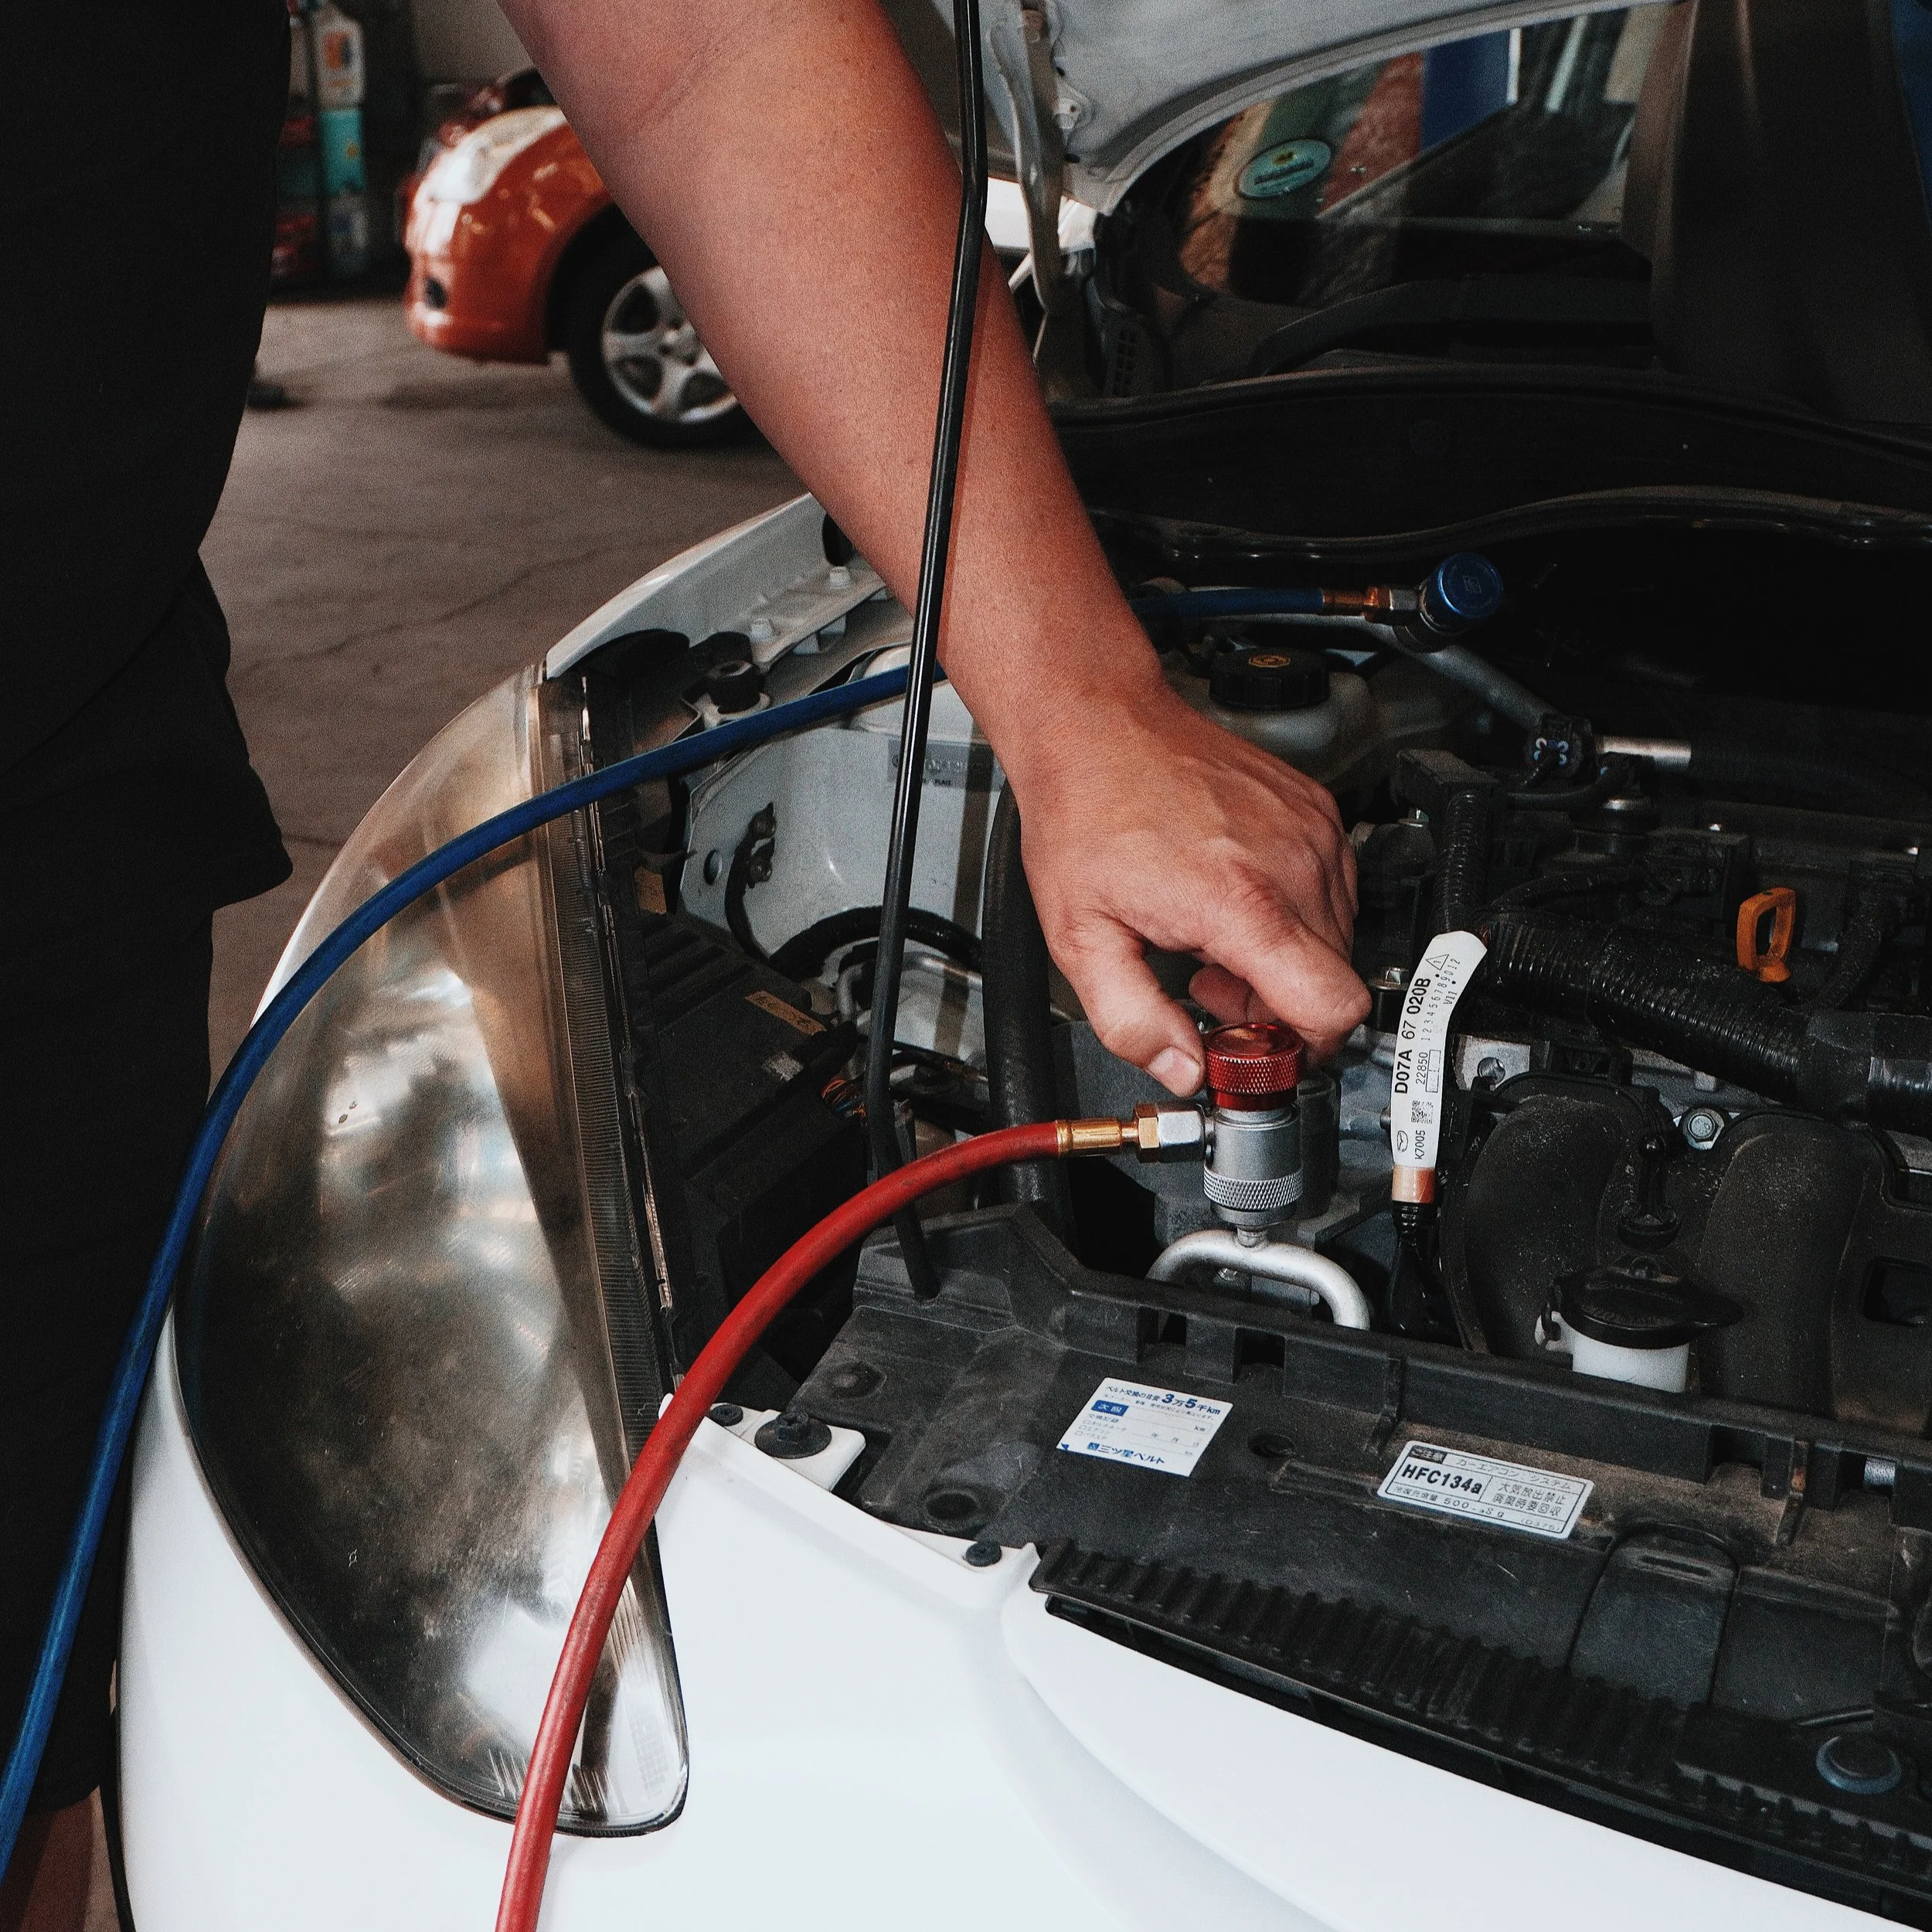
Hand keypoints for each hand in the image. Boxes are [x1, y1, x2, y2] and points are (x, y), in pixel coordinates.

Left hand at [1008, 681, 1368, 1093]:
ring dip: (1284, 959)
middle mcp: (1292, 861)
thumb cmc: (1085, 813)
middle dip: (1277, 1004)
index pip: (1334, 1006)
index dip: (1302, 1045)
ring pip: (1338, 938)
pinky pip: (1333, 890)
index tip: (1258, 1047)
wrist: (1098, 726)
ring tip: (1213, 937)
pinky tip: (1233, 900)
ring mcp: (1311, 831)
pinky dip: (1293, 913)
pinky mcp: (1317, 810)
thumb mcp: (1081, 938)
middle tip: (1209, 984)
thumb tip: (1183, 1071)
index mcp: (1242, 900)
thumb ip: (1132, 1021)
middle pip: (1334, 980)